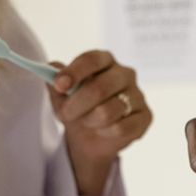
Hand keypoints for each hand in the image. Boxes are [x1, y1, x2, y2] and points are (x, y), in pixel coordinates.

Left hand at [49, 49, 150, 165]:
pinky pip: (120, 128)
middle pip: (99, 87)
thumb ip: (54, 80)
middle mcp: (125, 74)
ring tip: (87, 121)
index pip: (92, 59)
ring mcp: (138, 95)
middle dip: (76, 105)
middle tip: (65, 114)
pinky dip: (105, 133)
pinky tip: (103, 130)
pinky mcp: (145, 116)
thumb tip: (49, 72)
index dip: (75, 72)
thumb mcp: (60, 95)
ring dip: (89, 121)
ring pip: (107, 112)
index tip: (59, 85)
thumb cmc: (78, 108)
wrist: (90, 136)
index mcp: (105, 61)